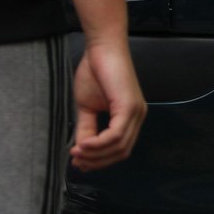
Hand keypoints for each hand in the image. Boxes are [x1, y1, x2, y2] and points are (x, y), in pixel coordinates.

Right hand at [72, 39, 145, 170]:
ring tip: (76, 152)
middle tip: (75, 161)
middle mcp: (138, 116)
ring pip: (119, 146)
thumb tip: (80, 150)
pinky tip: (82, 144)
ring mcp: (136, 112)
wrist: (101, 49)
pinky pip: (116, 134)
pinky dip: (98, 144)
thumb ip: (87, 128)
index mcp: (130, 118)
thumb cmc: (95, 73)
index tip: (79, 163)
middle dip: (97, 161)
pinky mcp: (129, 106)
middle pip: (121, 152)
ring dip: (95, 154)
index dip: (100, 160)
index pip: (120, 149)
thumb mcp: (87, 107)